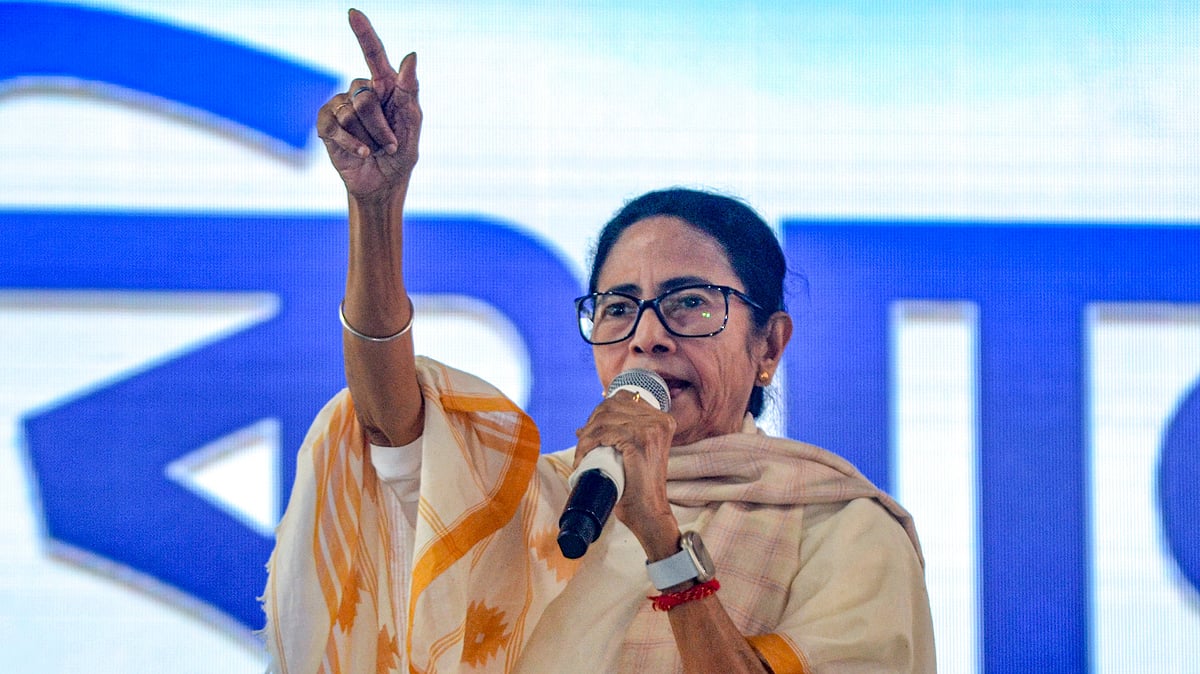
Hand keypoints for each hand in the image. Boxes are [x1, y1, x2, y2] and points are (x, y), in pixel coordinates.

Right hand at [317, 9, 421, 200]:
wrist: (383, 185)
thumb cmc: (402, 154)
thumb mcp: (412, 124)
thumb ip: (411, 90)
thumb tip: (411, 56)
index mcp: (386, 87)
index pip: (373, 54)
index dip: (364, 33)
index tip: (353, 13)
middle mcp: (361, 91)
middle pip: (365, 96)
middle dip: (381, 126)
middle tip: (390, 144)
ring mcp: (341, 106)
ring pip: (351, 113)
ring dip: (370, 138)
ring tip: (376, 149)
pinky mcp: (326, 125)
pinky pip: (336, 127)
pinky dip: (353, 144)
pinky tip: (362, 154)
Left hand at [574, 391, 679, 556]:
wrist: (649, 513)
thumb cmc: (637, 487)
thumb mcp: (631, 454)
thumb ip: (616, 436)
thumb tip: (581, 428)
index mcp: (661, 420)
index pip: (622, 399)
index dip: (600, 413)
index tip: (589, 433)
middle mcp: (660, 420)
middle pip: (611, 405)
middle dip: (591, 423)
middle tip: (582, 446)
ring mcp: (652, 429)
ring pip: (604, 418)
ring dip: (586, 436)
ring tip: (581, 455)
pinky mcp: (640, 440)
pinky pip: (604, 432)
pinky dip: (587, 443)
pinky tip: (583, 457)